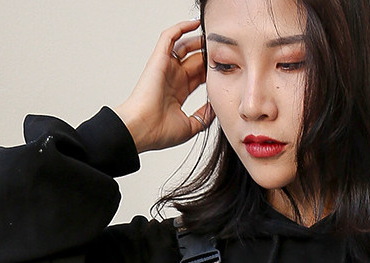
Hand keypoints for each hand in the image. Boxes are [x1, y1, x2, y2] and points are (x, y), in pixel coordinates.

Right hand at [113, 19, 214, 152]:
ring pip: (184, 46)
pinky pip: (170, 36)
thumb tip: (216, 108)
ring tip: (212, 37)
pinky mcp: (159, 59)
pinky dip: (181, 27)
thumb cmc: (160, 132)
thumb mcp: (190, 126)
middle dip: (208, 55)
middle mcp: (172, 78)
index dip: (211, 71)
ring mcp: (165, 68)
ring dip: (198, 41)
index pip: (198, 76)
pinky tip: (195, 24)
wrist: (143, 129)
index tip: (227, 70)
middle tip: (223, 51)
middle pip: (194, 60)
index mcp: (178, 92)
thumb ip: (203, 116)